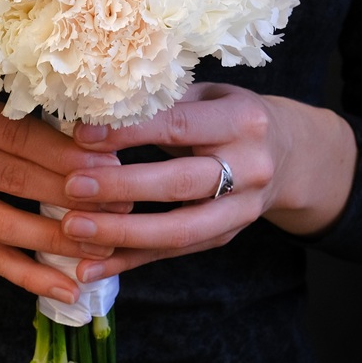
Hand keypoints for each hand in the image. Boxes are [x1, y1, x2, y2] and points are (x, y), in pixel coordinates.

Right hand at [0, 80, 120, 300]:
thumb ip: (8, 108)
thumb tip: (87, 132)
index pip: (19, 135)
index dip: (69, 154)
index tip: (114, 164)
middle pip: (14, 180)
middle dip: (74, 197)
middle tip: (125, 206)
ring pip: (0, 225)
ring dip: (56, 242)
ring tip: (104, 250)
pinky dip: (25, 275)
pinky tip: (63, 288)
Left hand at [59, 82, 356, 281]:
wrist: (288, 154)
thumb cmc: (230, 115)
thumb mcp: (208, 95)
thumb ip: (162, 103)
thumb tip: (93, 108)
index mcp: (243, 121)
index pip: (179, 126)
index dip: (129, 132)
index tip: (83, 135)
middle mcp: (249, 168)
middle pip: (179, 184)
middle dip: (121, 187)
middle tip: (72, 187)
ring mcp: (241, 210)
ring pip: (178, 230)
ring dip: (121, 234)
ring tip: (72, 230)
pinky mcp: (225, 237)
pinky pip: (172, 253)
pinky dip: (128, 261)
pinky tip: (89, 267)